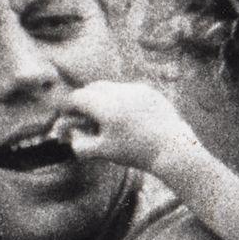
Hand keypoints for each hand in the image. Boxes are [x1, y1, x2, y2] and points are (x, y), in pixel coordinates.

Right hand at [55, 79, 195, 179]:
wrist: (172, 149)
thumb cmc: (136, 152)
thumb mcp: (104, 152)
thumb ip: (81, 145)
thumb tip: (70, 137)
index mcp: (105, 107)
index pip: (78, 97)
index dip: (68, 106)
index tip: (66, 113)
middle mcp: (120, 92)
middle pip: (93, 87)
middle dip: (85, 98)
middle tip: (82, 112)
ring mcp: (136, 89)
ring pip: (111, 87)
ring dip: (103, 97)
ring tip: (105, 114)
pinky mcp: (150, 91)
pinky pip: (129, 90)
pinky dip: (121, 98)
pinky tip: (126, 114)